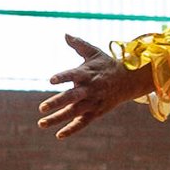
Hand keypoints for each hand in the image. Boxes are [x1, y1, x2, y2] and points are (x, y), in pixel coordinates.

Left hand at [38, 34, 155, 139]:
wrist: (128, 81)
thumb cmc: (106, 65)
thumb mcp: (94, 52)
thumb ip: (79, 45)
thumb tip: (65, 34)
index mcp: (87, 73)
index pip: (73, 75)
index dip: (63, 77)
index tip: (51, 80)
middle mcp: (90, 89)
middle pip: (72, 97)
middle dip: (57, 102)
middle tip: (42, 108)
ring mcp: (93, 102)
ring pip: (74, 112)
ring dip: (58, 118)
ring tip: (41, 123)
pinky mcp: (96, 112)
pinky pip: (83, 123)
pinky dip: (72, 129)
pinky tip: (59, 135)